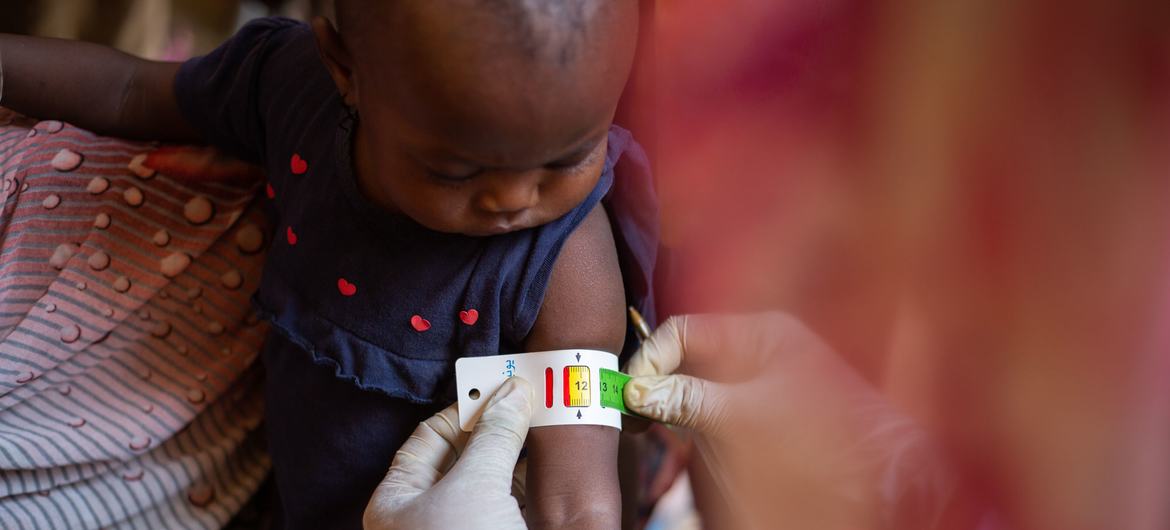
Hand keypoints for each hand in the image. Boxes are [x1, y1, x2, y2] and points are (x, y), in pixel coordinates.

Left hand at [363, 378, 532, 529]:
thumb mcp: (475, 487)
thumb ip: (494, 436)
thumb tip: (512, 393)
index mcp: (399, 500)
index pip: (431, 435)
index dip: (465, 407)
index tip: (500, 385)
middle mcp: (426, 513)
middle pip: (465, 454)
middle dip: (497, 427)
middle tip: (527, 399)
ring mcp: (461, 525)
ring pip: (490, 479)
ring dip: (517, 453)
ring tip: (543, 423)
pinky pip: (509, 501)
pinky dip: (529, 481)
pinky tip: (548, 463)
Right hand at [624, 313, 957, 528]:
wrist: (853, 495)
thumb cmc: (810, 446)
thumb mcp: (736, 417)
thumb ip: (685, 397)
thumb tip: (639, 389)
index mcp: (763, 334)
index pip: (687, 329)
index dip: (654, 357)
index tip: (632, 391)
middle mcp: (758, 351)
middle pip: (688, 353)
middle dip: (658, 378)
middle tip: (631, 408)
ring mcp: (753, 382)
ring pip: (692, 379)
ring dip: (666, 398)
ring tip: (644, 421)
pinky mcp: (748, 413)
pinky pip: (703, 403)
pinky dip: (681, 414)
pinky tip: (666, 428)